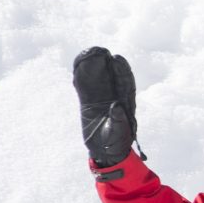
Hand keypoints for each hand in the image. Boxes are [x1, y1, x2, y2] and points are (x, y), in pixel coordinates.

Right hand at [72, 47, 138, 166]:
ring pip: (96, 78)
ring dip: (92, 65)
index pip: (124, 82)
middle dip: (105, 63)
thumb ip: (119, 121)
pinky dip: (81, 76)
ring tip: (88, 52)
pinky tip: (78, 65)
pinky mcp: (87, 102)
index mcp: (125, 103)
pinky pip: (83, 87)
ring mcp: (99, 98)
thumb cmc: (116, 144)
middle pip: (109, 76)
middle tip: (100, 50)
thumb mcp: (119, 134)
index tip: (117, 59)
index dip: (121, 70)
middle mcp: (113, 97)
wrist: (105, 152)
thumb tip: (116, 106)